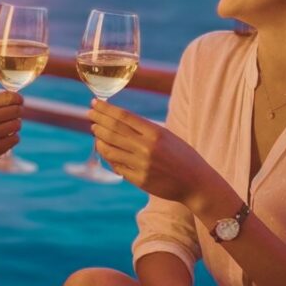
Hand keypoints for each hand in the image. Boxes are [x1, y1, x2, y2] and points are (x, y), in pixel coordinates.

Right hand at [0, 91, 21, 176]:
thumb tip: (17, 101)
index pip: (11, 97)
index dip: (18, 100)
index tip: (19, 103)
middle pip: (17, 111)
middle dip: (17, 114)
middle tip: (10, 118)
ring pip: (17, 125)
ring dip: (14, 127)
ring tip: (4, 130)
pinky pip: (14, 140)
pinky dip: (11, 139)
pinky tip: (1, 140)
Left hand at [89, 100, 238, 217]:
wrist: (196, 182)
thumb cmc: (181, 155)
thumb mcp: (167, 136)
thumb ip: (144, 130)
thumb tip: (118, 121)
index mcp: (155, 133)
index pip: (123, 117)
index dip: (105, 109)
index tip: (94, 103)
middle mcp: (146, 148)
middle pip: (113, 130)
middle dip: (98, 121)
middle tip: (89, 115)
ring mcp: (141, 165)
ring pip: (109, 149)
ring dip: (98, 139)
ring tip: (95, 131)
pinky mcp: (139, 180)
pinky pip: (116, 166)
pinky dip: (108, 156)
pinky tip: (105, 149)